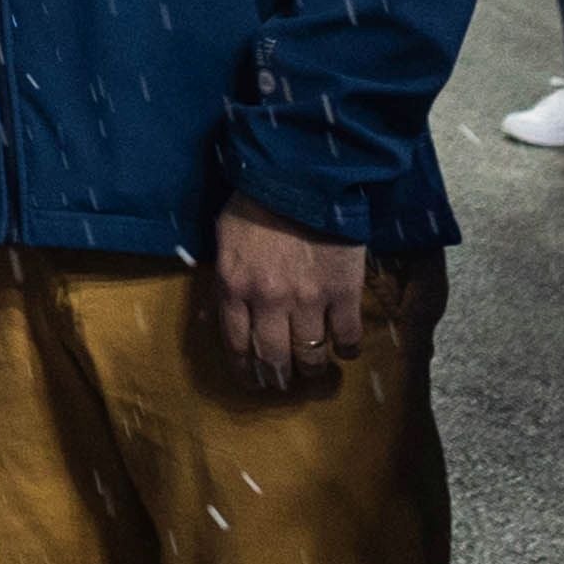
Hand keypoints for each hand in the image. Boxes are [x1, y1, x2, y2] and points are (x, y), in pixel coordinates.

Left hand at [208, 192, 367, 387]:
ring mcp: (310, 300)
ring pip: (311, 354)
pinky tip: (344, 351)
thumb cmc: (254, 207)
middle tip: (282, 382)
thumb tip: (215, 319)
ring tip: (312, 372)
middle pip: (274, 357)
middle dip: (277, 377)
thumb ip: (222, 282)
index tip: (252, 381)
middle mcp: (270, 301)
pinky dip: (347, 350)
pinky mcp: (344, 294)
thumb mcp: (223, 242)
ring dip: (311, 370)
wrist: (300, 181)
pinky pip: (349, 337)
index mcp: (235, 287)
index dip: (245, 370)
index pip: (236, 344)